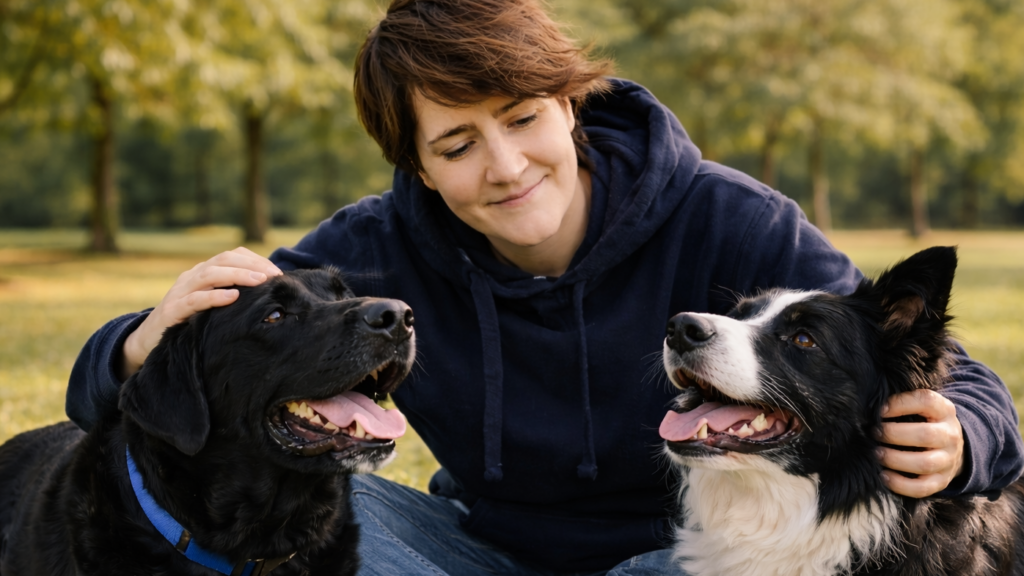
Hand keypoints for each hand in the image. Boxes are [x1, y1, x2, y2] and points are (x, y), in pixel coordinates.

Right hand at [119, 247, 281, 379]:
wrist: (149, 340)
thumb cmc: (189, 322)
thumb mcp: (212, 306)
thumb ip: (232, 296)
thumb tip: (268, 296)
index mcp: (203, 273)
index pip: (232, 256)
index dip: (255, 260)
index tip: (277, 272)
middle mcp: (191, 278)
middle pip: (223, 260)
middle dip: (251, 265)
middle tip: (273, 276)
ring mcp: (180, 292)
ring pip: (209, 275)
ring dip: (237, 276)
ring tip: (259, 282)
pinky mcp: (172, 310)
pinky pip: (194, 300)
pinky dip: (214, 297)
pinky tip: (232, 297)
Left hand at [876, 389, 964, 497]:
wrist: (950, 446)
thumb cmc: (923, 421)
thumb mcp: (920, 407)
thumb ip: (901, 403)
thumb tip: (869, 406)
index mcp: (944, 410)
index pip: (926, 401)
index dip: (900, 404)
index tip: (879, 410)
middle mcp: (950, 435)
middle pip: (925, 435)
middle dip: (893, 434)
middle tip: (873, 433)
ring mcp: (949, 460)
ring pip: (924, 463)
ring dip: (895, 459)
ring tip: (876, 453)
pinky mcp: (942, 481)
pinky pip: (923, 488)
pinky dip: (901, 484)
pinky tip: (883, 476)